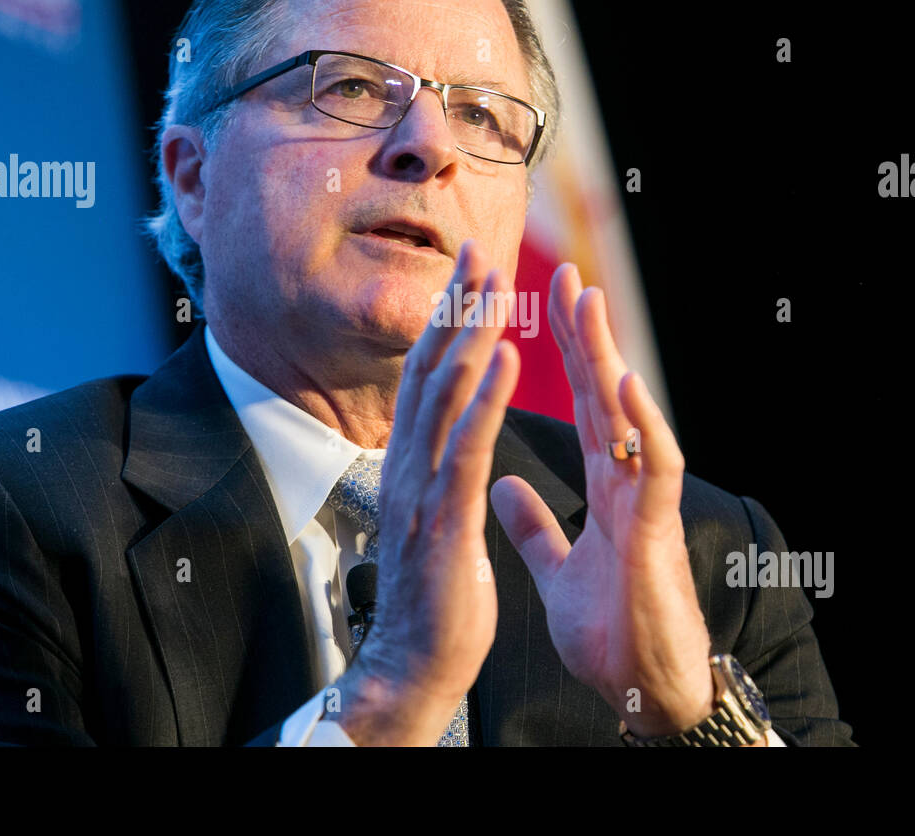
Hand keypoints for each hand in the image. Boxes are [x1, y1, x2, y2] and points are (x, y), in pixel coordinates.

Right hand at [336, 239, 518, 744]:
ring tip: (492, 286)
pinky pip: (466, 447)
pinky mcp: (442, 518)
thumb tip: (446, 442)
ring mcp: (420, 489)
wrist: (414, 662)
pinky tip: (508, 358)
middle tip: (477, 251)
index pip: (427, 379)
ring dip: (470, 335)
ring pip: (445, 395)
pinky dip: (486, 398)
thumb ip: (438, 474)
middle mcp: (406, 464)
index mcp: (410, 464)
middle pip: (429, 371)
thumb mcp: (433, 519)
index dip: (447, 325)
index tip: (468, 278)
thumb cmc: (433, 595)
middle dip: (455, 309)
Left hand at [490, 263, 715, 737]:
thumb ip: (535, 526)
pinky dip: (644, 423)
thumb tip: (502, 485)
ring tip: (589, 302)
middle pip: (602, 395)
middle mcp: (626, 482)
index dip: (560, 358)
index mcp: (603, 487)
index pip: (579, 407)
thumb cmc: (612, 632)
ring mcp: (645, 501)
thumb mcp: (558, 569)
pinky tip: (626, 383)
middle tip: (565, 275)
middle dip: (583, 335)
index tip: (538, 307)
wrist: (643, 691)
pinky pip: (657, 467)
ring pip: (630, 415)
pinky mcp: (658, 530)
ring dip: (610, 356)